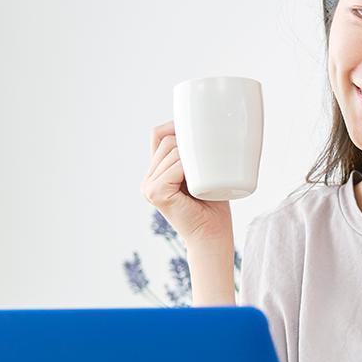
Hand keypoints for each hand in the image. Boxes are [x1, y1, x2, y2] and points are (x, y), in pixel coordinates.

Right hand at [141, 120, 233, 247]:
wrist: (212, 236)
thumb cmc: (213, 206)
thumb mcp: (203, 172)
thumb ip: (195, 154)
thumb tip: (201, 125)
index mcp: (156, 173)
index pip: (159, 135)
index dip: (177, 127)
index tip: (201, 133)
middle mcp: (148, 179)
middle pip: (166, 140)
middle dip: (191, 146)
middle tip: (210, 165)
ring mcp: (148, 186)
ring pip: (171, 151)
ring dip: (195, 158)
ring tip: (206, 176)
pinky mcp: (155, 193)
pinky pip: (174, 166)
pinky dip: (190, 169)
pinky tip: (200, 181)